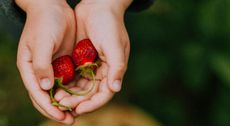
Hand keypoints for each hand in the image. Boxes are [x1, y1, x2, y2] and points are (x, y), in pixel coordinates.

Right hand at [16, 0, 75, 123]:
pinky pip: (69, 81)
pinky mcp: (64, 63)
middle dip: (59, 110)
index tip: (62, 116)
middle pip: (47, 97)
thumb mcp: (41, 43)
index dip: (49, 107)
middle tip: (72, 120)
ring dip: (68, 102)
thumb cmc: (44, 23)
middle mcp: (40, 72)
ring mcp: (52, 68)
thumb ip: (42, 65)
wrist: (54, 8)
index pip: (37, 94)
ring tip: (80, 112)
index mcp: (30, 68)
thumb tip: (44, 88)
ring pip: (59, 91)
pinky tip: (84, 96)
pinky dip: (75, 90)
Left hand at [54, 0, 131, 114]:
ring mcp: (92, 65)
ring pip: (81, 86)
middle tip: (63, 104)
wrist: (97, 6)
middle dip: (78, 101)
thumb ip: (117, 67)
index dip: (93, 104)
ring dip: (71, 94)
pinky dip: (67, 82)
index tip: (79, 109)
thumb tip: (116, 88)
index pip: (105, 93)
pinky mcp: (82, 59)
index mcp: (114, 69)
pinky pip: (74, 75)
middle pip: (91, 93)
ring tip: (57, 98)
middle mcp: (104, 70)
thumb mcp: (115, 45)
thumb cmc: (109, 24)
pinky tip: (56, 86)